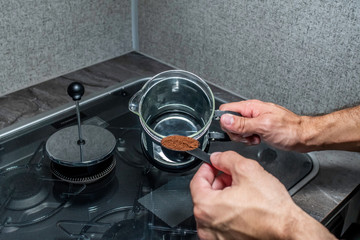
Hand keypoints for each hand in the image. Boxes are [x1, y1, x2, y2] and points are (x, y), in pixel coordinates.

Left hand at [190, 151, 335, 239]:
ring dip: (223, 196)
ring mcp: (216, 236)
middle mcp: (206, 225)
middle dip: (218, 181)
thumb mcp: (247, 169)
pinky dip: (228, 211)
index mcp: (206, 207)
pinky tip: (243, 205)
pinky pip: (221, 221)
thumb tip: (217, 158)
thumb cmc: (270, 209)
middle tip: (232, 175)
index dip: (207, 168)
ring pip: (213, 209)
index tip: (214, 164)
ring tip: (241, 190)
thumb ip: (227, 159)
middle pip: (205, 195)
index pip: (196, 181)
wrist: (288, 230)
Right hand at [219, 100, 303, 151]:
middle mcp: (251, 112)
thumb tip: (225, 119)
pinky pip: (245, 134)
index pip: (226, 110)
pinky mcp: (258, 127)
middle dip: (236, 133)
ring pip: (237, 129)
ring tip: (256, 138)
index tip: (236, 131)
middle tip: (249, 136)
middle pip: (230, 121)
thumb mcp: (263, 126)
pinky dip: (249, 139)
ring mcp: (254, 120)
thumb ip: (242, 123)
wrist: (303, 136)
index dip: (227, 122)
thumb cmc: (289, 129)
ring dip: (244, 138)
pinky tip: (258, 139)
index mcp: (251, 107)